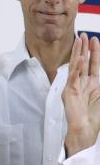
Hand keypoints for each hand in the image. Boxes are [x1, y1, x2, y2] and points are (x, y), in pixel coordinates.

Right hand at [61, 33, 99, 156]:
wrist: (87, 129)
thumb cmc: (95, 116)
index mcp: (92, 83)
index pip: (93, 63)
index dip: (95, 51)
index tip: (95, 39)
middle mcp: (82, 83)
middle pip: (83, 61)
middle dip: (84, 48)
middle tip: (84, 35)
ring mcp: (74, 87)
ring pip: (76, 66)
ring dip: (78, 53)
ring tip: (79, 41)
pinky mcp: (69, 92)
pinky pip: (73, 77)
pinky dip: (77, 68)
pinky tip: (80, 59)